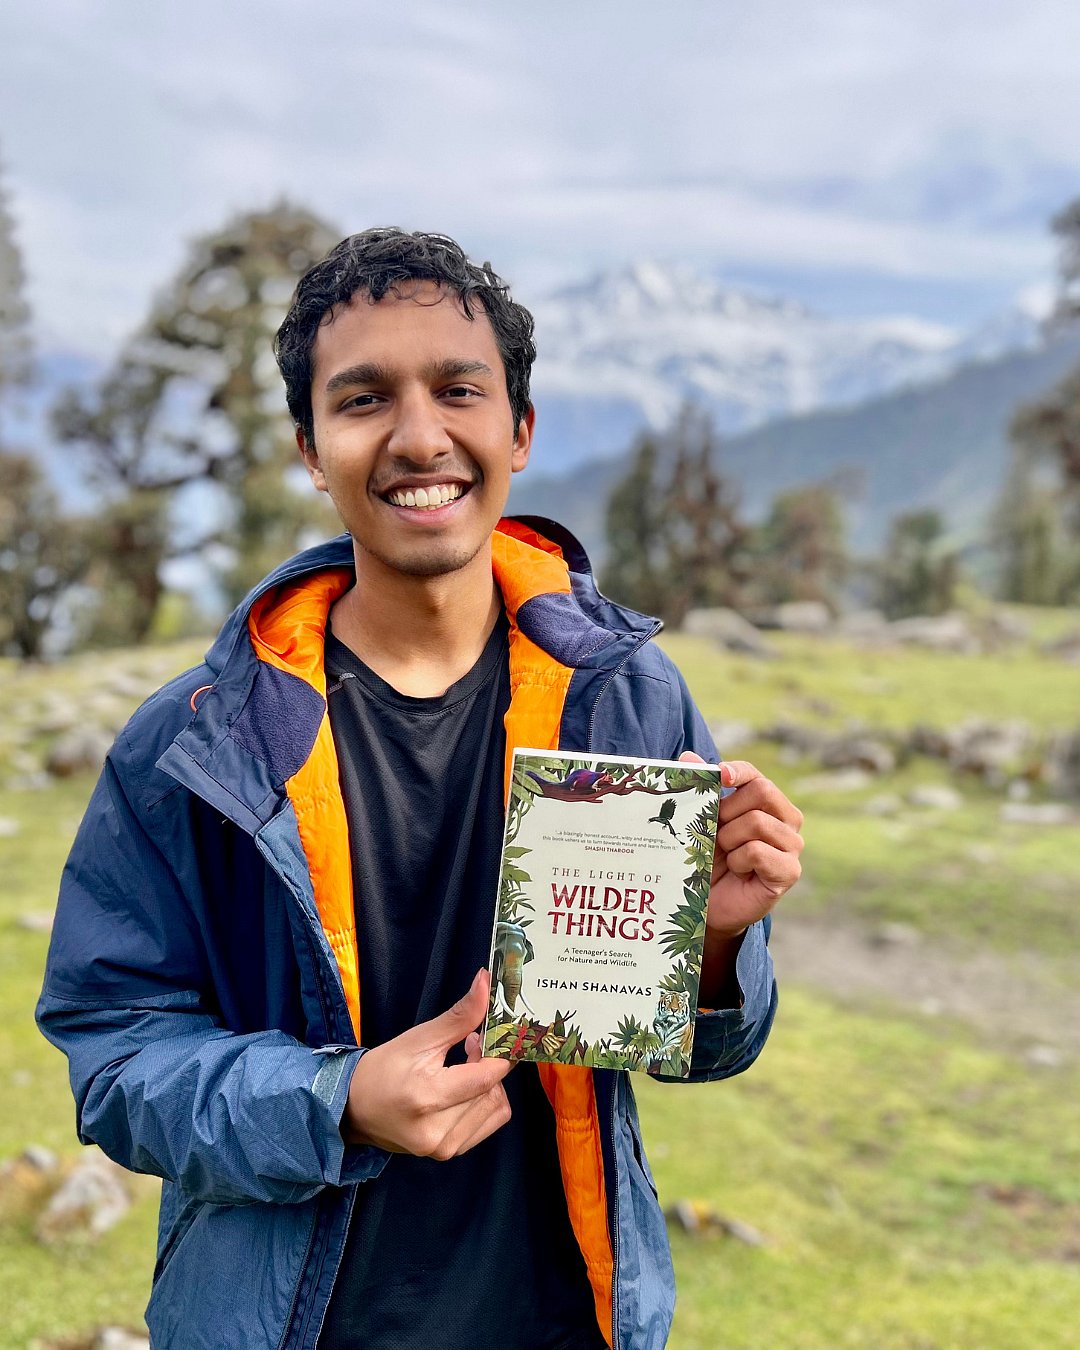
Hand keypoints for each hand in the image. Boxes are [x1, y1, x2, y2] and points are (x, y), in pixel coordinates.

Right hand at [342, 969, 512, 1159]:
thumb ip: (459, 1016)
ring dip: (488, 1085)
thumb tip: (485, 981)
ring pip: (495, 1109)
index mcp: (427, 1098)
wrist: (353, 1108)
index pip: (486, 1077)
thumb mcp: (419, 1038)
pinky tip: (464, 1088)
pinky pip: (487, 1124)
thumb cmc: (384, 1069)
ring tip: (464, 1067)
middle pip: (493, 1093)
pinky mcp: (447, 1154)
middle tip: (471, 1045)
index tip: (501, 1034)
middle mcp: (438, 1132)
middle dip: (490, 1065)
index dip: (500, 1053)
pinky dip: (483, 1102)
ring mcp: (443, 1148)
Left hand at [681, 753, 802, 1005]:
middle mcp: (786, 820)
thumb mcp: (699, 823)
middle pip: (763, 791)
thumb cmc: (705, 860)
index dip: (738, 771)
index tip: (719, 773)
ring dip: (730, 838)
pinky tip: (737, 870)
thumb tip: (687, 757)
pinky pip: (759, 851)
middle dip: (729, 810)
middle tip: (715, 832)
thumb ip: (697, 791)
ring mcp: (792, 846)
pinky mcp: (789, 871)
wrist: (706, 906)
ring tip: (725, 855)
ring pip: (758, 822)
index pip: (756, 776)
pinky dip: (739, 859)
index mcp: (766, 803)